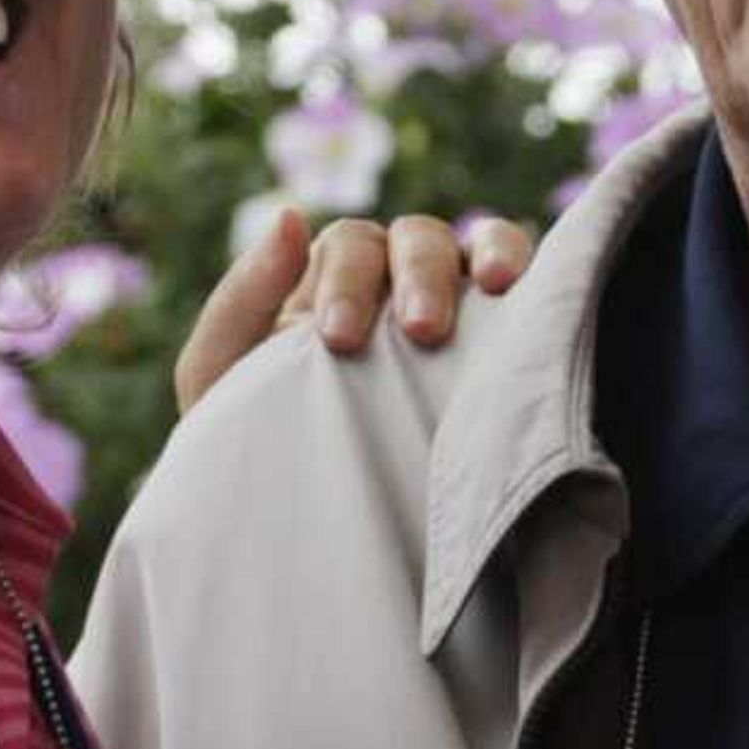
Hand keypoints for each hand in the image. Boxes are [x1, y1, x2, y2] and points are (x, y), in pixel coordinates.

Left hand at [172, 208, 537, 411]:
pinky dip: (528, 269)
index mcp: (326, 286)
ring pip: (470, 248)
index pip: (349, 247)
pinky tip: (529, 294)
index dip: (346, 281)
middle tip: (421, 331)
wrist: (300, 534)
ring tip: (496, 289)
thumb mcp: (220, 377)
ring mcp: (452, 305)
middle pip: (414, 240)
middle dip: (417, 276)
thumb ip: (241, 299)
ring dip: (485, 257)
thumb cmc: (251, 446)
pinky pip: (524, 283)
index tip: (340, 342)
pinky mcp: (500, 338)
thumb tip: (289, 215)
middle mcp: (392, 285)